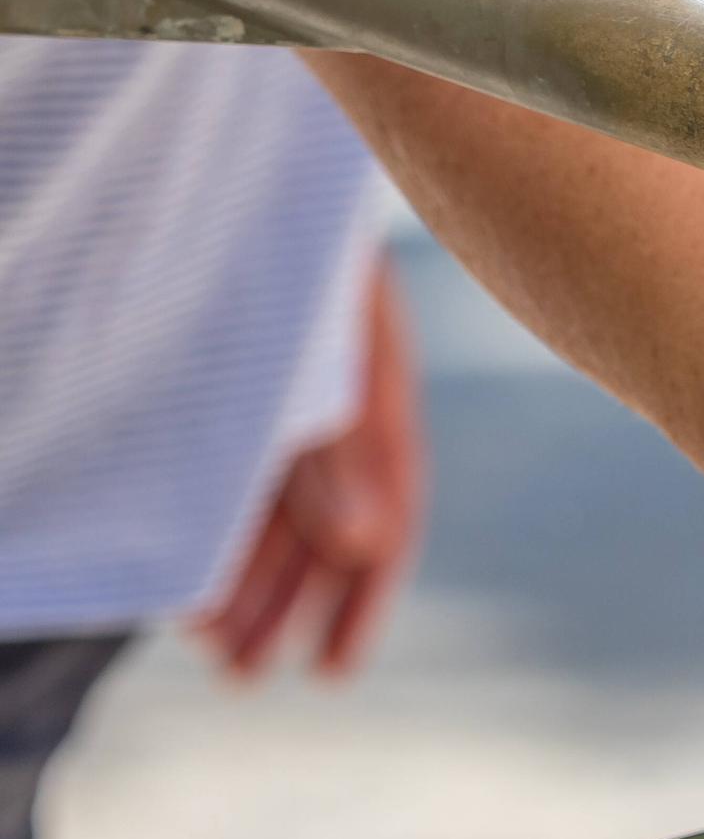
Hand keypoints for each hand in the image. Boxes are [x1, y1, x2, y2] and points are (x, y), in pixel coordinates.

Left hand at [192, 257, 422, 679]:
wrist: (237, 160)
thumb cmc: (285, 247)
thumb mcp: (329, 350)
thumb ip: (348, 443)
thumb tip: (364, 543)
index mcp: (378, 400)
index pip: (385, 523)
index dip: (360, 603)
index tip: (333, 672)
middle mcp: (334, 410)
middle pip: (323, 532)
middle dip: (285, 611)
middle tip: (244, 679)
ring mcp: (283, 400)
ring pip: (271, 511)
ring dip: (245, 585)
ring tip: (212, 649)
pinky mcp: (236, 391)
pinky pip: (233, 478)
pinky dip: (213, 533)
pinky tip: (183, 580)